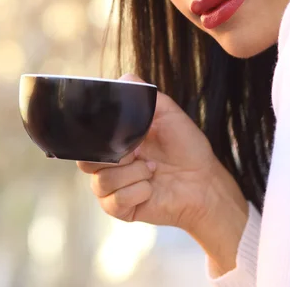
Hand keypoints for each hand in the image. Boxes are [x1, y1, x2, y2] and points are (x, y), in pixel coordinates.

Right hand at [77, 73, 220, 232]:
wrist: (204, 180)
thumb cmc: (187, 146)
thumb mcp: (167, 112)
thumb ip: (144, 95)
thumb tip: (123, 79)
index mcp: (116, 140)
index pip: (87, 139)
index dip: (97, 137)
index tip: (120, 134)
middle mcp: (111, 164)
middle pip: (85, 162)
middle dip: (113, 156)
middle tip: (137, 152)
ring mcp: (115, 187)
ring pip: (101, 181)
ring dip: (132, 173)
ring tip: (152, 169)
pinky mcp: (122, 209)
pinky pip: (113, 202)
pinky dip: (136, 192)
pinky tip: (151, 187)